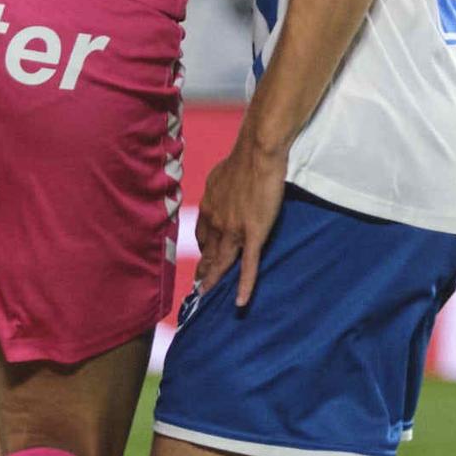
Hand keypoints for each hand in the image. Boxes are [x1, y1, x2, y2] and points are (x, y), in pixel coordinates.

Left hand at [195, 130, 288, 307]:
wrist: (257, 153)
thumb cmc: (242, 159)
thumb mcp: (220, 175)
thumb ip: (218, 190)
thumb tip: (219, 194)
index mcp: (208, 208)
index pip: (202, 236)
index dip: (202, 250)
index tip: (202, 259)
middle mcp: (216, 222)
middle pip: (208, 252)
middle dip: (203, 270)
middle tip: (198, 286)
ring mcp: (233, 231)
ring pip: (222, 262)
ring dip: (214, 280)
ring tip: (208, 295)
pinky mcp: (253, 235)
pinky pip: (248, 266)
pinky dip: (244, 285)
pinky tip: (240, 302)